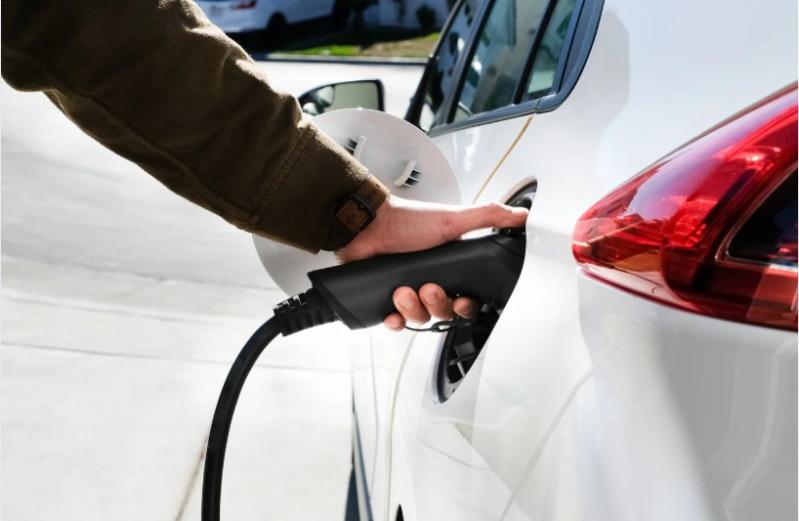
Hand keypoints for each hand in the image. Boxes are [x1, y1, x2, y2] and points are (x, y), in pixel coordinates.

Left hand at [336, 195, 527, 329]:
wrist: (367, 225)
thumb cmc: (407, 220)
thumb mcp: (453, 218)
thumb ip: (488, 217)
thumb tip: (521, 215)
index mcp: (451, 267)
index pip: (467, 299)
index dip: (466, 306)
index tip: (461, 301)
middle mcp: (431, 281)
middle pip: (444, 312)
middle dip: (437, 303)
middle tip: (427, 288)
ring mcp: (409, 291)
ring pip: (420, 318)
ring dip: (413, 308)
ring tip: (403, 290)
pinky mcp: (387, 299)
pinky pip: (396, 323)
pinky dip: (394, 321)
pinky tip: (391, 312)